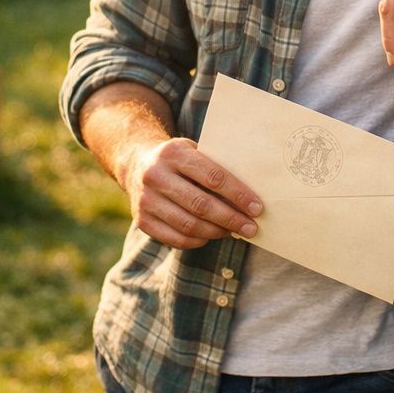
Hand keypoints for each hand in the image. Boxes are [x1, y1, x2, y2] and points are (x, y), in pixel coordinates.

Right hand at [119, 136, 262, 249]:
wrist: (137, 165)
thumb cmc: (179, 160)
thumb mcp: (193, 151)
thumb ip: (215, 167)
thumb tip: (249, 198)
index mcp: (173, 153)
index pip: (212, 177)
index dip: (238, 194)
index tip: (257, 208)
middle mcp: (155, 175)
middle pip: (201, 204)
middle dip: (231, 218)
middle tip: (251, 228)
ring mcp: (145, 200)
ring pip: (189, 225)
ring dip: (217, 232)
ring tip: (235, 232)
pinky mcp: (142, 221)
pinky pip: (176, 239)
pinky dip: (199, 241)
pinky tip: (212, 235)